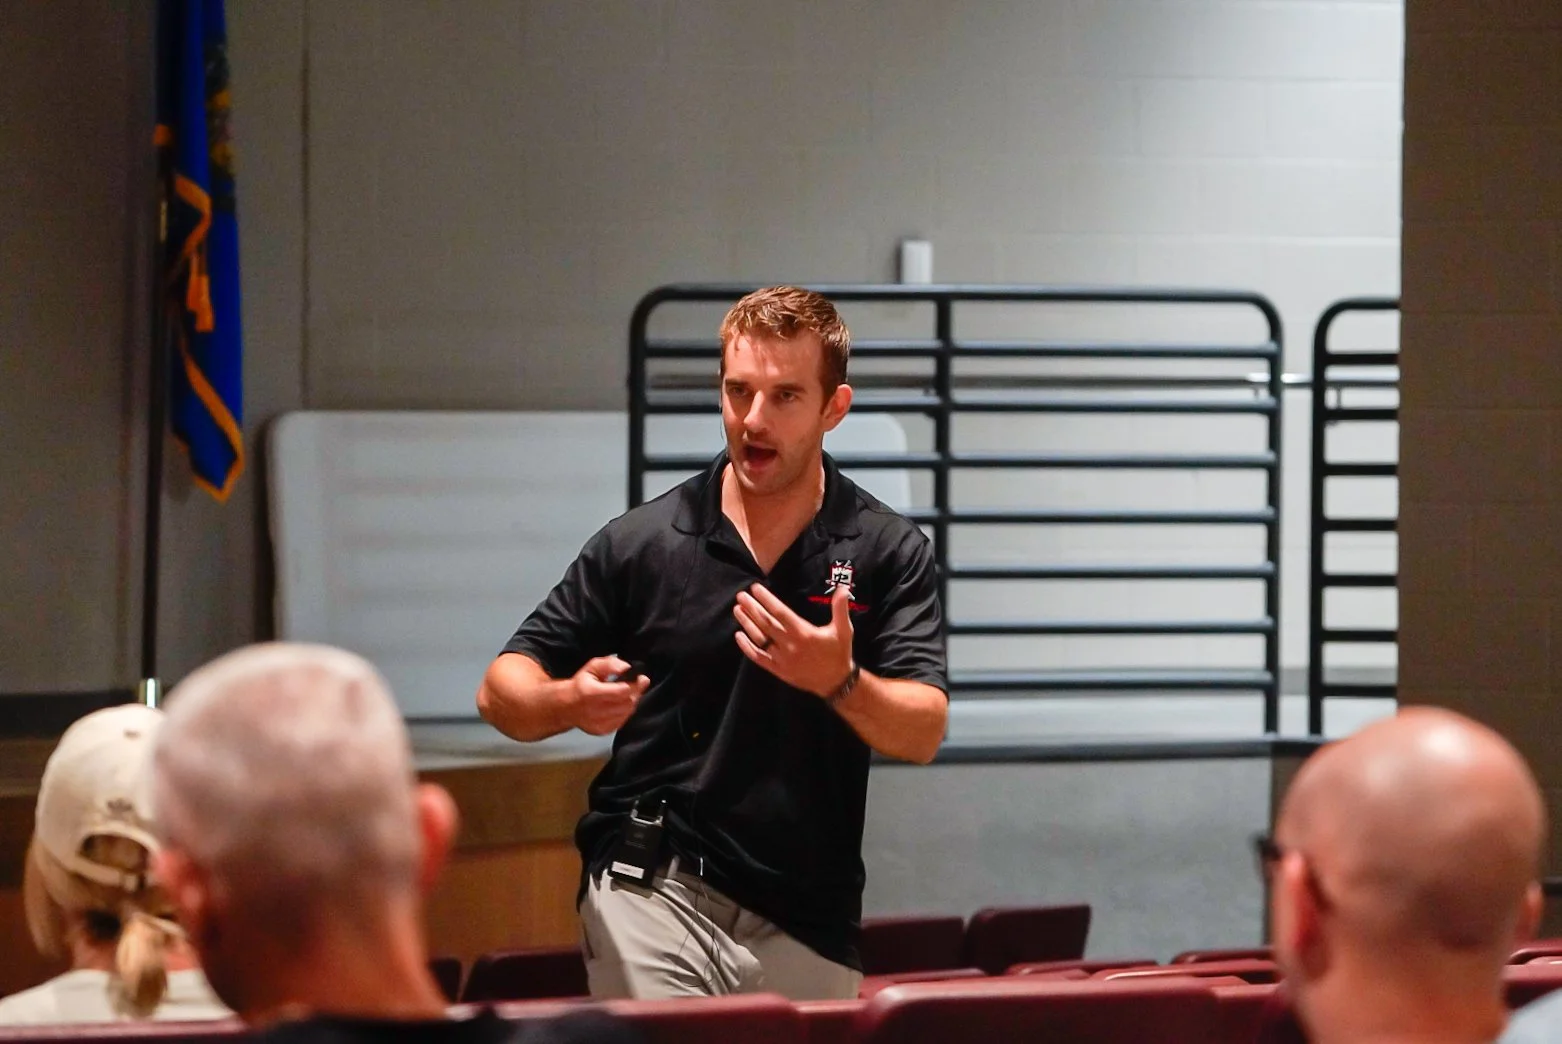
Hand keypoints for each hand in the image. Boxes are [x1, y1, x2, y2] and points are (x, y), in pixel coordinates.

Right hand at [569, 655, 648, 734]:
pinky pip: (623, 721)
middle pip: (628, 702)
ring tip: (625, 694)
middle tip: (634, 685)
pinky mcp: (603, 731)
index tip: (640, 678)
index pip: (622, 691)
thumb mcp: (592, 667)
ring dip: (631, 702)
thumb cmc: (581, 685)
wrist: (567, 706)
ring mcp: (599, 723)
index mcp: (591, 693)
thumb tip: (626, 667)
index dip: (635, 684)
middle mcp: (595, 711)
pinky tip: (619, 705)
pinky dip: (625, 712)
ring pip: (628, 712)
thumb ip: (610, 664)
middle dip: (635, 692)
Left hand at [734, 583, 853, 697]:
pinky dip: (747, 647)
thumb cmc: (839, 653)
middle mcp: (790, 645)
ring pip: (759, 639)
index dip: (766, 599)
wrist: (836, 682)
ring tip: (737, 610)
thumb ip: (841, 609)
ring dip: (747, 623)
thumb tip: (843, 590)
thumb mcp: (844, 630)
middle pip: (766, 623)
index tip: (755, 588)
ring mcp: (782, 659)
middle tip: (741, 596)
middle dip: (752, 608)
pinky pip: (758, 657)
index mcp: (803, 633)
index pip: (780, 612)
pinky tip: (739, 635)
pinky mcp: (778, 670)